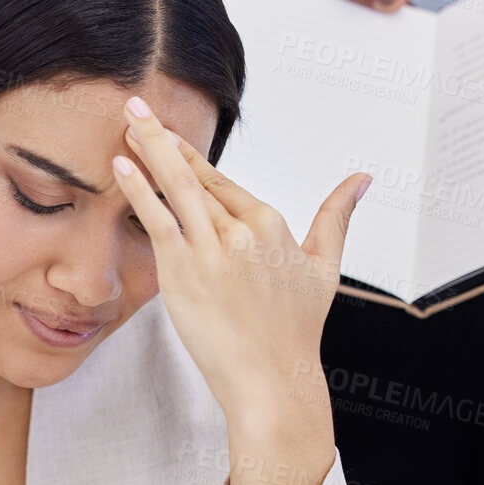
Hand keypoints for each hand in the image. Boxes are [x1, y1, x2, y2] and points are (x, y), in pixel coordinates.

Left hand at [114, 97, 363, 427]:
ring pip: (176, 187)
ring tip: (126, 120)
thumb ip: (337, 216)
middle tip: (137, 104)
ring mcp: (212, 250)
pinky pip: (158, 220)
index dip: (192, 156)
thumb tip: (362, 178)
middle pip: (196, 175)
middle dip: (162, 137)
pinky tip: (121, 166)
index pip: (223, 181)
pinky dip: (139, 190)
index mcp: (270, 224)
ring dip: (147, 150)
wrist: (273, 380)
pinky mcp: (185, 272)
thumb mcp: (324, 267)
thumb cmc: (295, 331)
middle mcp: (242, 231)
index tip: (167, 133)